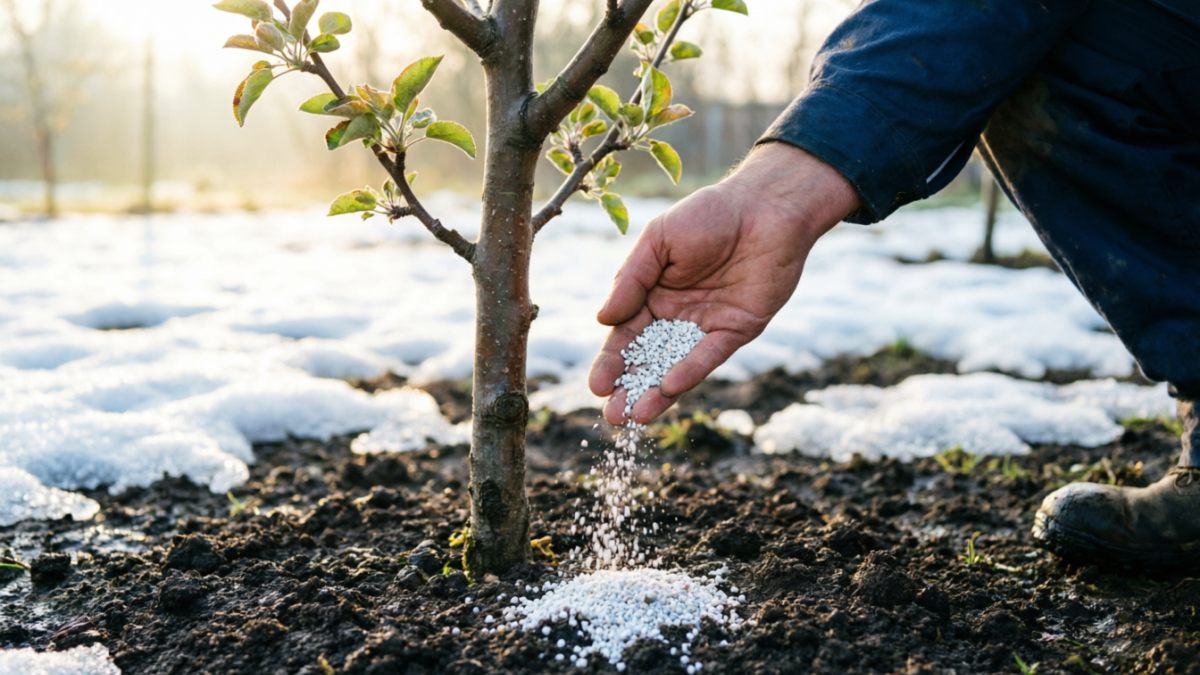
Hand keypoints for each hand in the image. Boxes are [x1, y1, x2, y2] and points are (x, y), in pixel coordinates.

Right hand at [588, 143, 860, 423]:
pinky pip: (709, 355)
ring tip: (636, 416)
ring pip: (676, 366)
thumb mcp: (658, 241)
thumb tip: (602, 320)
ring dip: (656, 392)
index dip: (611, 361)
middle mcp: (677, 316)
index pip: (625, 335)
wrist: (764, 207)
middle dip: (629, 387)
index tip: (596, 386)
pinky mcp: (737, 330)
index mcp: (652, 295)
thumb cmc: (708, 215)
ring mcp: (706, 326)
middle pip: (647, 359)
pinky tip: (669, 388)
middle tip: (613, 415)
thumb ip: (631, 280)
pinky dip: (690, 371)